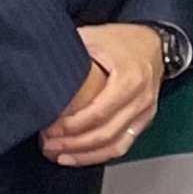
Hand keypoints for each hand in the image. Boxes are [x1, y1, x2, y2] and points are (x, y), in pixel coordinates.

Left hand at [41, 23, 165, 164]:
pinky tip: (80, 156)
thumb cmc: (122, 40)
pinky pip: (122, 145)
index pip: (99, 112)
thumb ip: (71, 52)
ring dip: (86, 154)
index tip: (50, 128)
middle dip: (74, 144)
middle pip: (106, 133)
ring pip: (115, 145)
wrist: (153, 43)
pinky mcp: (143, 121)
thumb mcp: (94, 37)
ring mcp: (145, 112)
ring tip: (60, 155)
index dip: (72, 125)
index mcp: (130, 78)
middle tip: (49, 145)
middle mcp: (141, 99)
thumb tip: (40, 65)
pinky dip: (100, 155)